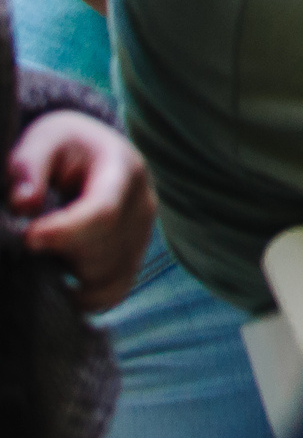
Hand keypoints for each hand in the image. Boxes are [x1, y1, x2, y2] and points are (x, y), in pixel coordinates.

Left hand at [11, 110, 155, 310]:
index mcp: (123, 169)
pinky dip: (85, 297)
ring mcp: (142, 235)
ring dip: (71, 275)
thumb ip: (29, 166)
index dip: (65, 233)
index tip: (28, 237)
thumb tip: (23, 204)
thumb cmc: (63, 146)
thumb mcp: (42, 140)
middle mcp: (143, 205)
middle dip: (60, 254)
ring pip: (108, 277)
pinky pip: (114, 291)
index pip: (103, 212)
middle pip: (104, 251)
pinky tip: (60, 283)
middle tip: (26, 241)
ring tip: (45, 254)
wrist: (94, 153)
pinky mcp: (134, 257)